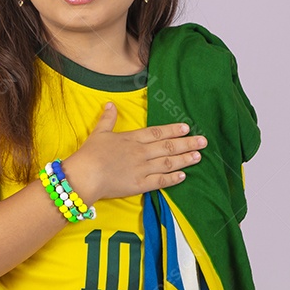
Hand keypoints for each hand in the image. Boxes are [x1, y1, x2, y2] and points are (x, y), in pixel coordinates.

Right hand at [62, 102, 205, 203]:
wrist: (85, 176)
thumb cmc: (90, 154)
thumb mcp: (99, 132)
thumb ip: (108, 119)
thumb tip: (110, 104)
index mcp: (132, 139)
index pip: (157, 133)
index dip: (173, 130)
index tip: (187, 128)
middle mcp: (141, 153)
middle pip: (168, 147)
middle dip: (187, 143)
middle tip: (204, 141)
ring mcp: (142, 169)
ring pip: (168, 163)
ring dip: (185, 160)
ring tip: (198, 156)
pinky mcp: (139, 185)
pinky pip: (160, 181)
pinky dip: (173, 179)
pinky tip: (184, 176)